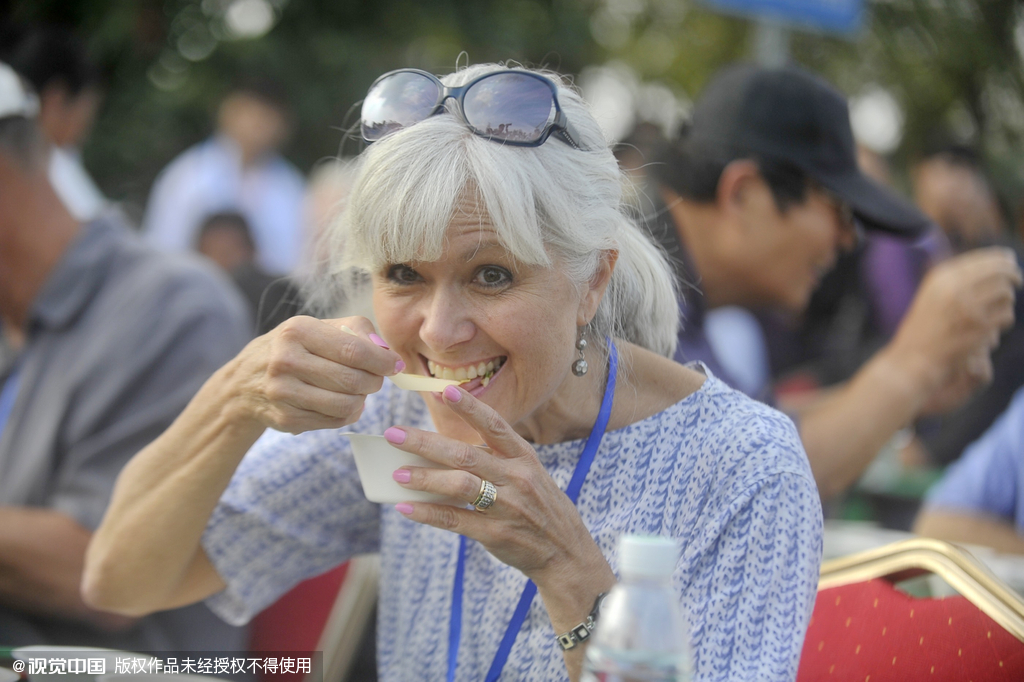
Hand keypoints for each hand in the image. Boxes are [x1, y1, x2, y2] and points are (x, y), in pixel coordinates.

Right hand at [225, 315, 403, 433]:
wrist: (246, 381)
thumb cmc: (295, 348)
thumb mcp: (319, 327)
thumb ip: (357, 331)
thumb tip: (387, 352)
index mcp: (298, 331)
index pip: (354, 350)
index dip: (382, 361)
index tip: (395, 365)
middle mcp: (286, 361)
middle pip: (353, 380)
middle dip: (375, 382)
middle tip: (376, 379)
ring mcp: (283, 393)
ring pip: (347, 405)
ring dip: (362, 399)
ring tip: (357, 390)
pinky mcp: (286, 419)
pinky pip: (335, 421)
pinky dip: (347, 413)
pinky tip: (341, 402)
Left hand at [383, 385, 605, 582]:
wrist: (566, 552)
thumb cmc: (539, 508)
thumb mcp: (529, 476)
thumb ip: (495, 462)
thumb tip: (444, 452)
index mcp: (524, 458)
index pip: (495, 426)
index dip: (470, 408)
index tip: (445, 390)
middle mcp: (516, 478)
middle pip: (465, 455)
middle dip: (426, 443)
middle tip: (394, 435)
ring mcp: (507, 507)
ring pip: (459, 486)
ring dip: (425, 478)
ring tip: (398, 474)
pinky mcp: (496, 534)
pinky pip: (455, 520)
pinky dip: (428, 513)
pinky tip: (406, 507)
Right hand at [885, 247, 1020, 410]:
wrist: (912, 360)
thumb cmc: (924, 329)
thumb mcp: (932, 295)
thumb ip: (958, 277)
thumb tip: (1001, 259)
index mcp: (942, 277)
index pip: (984, 258)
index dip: (1002, 259)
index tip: (1011, 262)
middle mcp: (954, 288)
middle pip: (1001, 271)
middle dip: (1013, 275)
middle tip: (1018, 280)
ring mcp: (968, 308)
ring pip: (1007, 293)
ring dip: (1005, 302)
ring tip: (994, 312)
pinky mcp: (980, 328)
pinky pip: (1007, 316)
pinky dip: (1003, 322)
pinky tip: (991, 328)